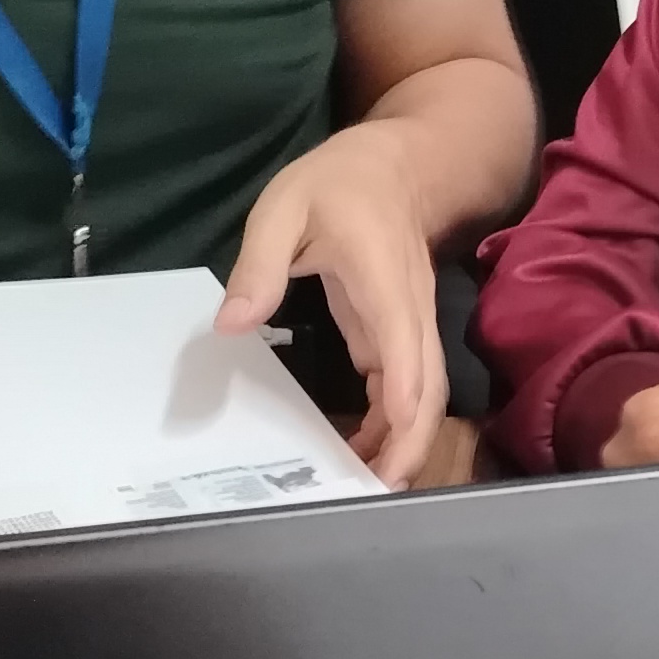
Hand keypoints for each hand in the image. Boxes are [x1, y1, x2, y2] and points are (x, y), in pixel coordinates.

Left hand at [218, 125, 450, 485]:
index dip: (402, 392)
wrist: (399, 164)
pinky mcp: (398, 336)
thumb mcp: (283, 207)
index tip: (393, 439)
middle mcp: (409, 310)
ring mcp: (409, 326)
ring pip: (423, 394)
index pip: (403, 341)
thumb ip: (259, 265)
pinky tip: (360, 453)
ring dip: (403, 443)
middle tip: (374, 493)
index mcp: (382, 278)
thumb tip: (232, 324)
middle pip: (427, 386)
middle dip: (410, 442)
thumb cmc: (339, 182)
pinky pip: (404, 389)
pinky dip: (390, 425)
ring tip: (364, 489)